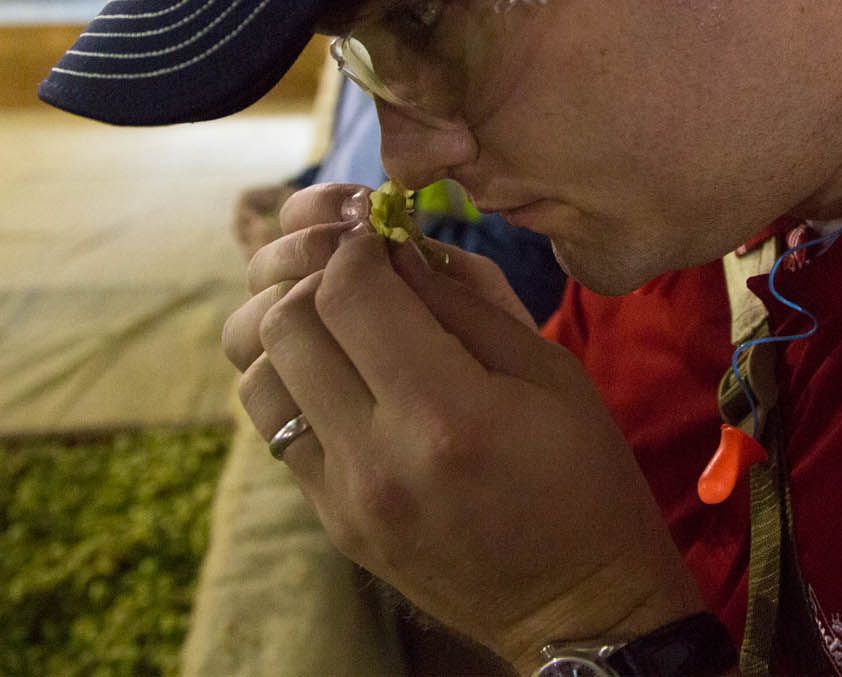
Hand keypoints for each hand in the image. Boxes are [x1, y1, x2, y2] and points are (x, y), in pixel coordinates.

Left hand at [224, 184, 706, 671]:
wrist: (578, 606)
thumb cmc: (583, 476)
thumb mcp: (548, 369)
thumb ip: (464, 296)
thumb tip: (394, 243)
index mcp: (445, 412)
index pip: (347, 291)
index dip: (356, 245)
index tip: (380, 235)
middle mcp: (378, 458)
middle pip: (286, 325)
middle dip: (314, 276)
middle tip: (357, 270)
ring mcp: (345, 499)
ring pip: (258, 377)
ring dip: (293, 333)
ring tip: (343, 324)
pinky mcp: (331, 522)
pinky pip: (277, 428)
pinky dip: (298, 384)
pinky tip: (347, 378)